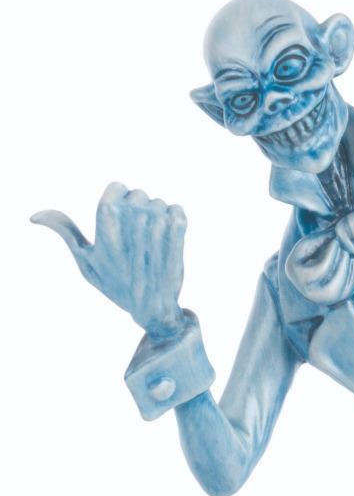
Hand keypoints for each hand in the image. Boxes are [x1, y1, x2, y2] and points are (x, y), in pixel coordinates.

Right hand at [32, 182, 186, 337]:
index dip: (121, 206)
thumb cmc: (116, 284)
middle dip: (138, 214)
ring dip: (157, 221)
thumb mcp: (85, 261)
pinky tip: (168, 243)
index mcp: (106, 219)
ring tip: (151, 248)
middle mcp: (130, 216)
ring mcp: (155, 222)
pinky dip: (175, 223)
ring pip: (158, 203)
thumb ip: (65, 232)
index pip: (118, 187)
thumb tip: (34, 216)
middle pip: (138, 195)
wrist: (152, 307)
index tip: (120, 228)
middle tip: (136, 242)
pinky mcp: (177, 230)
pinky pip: (176, 210)